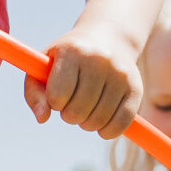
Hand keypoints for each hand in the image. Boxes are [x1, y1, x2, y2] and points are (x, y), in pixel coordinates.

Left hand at [26, 21, 140, 136]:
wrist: (108, 38)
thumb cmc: (67, 59)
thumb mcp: (44, 68)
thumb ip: (34, 93)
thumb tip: (42, 118)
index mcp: (73, 52)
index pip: (59, 95)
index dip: (54, 102)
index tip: (57, 95)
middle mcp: (99, 60)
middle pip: (78, 111)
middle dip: (70, 116)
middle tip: (71, 106)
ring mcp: (120, 74)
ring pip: (99, 121)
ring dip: (87, 124)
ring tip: (86, 110)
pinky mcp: (136, 88)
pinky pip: (122, 123)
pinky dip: (108, 132)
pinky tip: (101, 125)